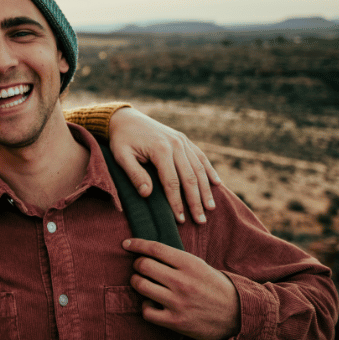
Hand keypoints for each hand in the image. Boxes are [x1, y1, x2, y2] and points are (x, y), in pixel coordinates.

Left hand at [108, 107, 219, 223]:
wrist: (126, 118)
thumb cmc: (122, 140)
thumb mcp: (121, 156)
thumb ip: (134, 174)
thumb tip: (147, 194)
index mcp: (160, 149)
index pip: (172, 182)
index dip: (177, 202)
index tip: (180, 219)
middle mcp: (176, 144)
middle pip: (190, 178)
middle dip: (196, 201)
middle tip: (201, 221)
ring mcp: (182, 141)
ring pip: (199, 168)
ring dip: (206, 190)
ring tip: (211, 208)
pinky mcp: (184, 139)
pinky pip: (200, 157)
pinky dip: (209, 170)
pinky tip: (217, 184)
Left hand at [123, 238, 239, 339]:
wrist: (237, 315)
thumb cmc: (214, 287)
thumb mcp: (199, 266)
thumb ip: (175, 259)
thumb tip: (147, 251)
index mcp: (189, 263)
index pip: (155, 248)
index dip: (137, 244)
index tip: (126, 244)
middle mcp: (182, 281)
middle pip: (143, 266)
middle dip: (137, 265)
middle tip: (140, 268)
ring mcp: (178, 302)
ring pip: (140, 286)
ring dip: (137, 283)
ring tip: (142, 283)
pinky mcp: (175, 321)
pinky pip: (146, 311)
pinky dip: (145, 306)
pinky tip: (152, 303)